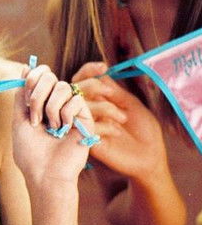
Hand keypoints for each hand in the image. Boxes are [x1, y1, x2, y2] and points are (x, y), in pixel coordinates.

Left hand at [12, 63, 91, 186]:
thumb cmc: (30, 152)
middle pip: (50, 76)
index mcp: (40, 101)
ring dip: (50, 107)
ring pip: (63, 86)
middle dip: (38, 95)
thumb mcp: (19, 119)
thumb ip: (21, 94)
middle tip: (34, 117)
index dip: (32, 79)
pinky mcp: (85, 118)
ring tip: (50, 128)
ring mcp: (71, 109)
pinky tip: (63, 130)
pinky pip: (76, 100)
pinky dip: (65, 114)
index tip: (25, 98)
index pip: (40, 74)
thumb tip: (25, 68)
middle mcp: (56, 102)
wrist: (45, 174)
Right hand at [72, 62, 167, 180]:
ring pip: (79, 105)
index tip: (103, 67)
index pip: (82, 78)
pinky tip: (116, 132)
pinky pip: (85, 126)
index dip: (88, 70)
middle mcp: (88, 108)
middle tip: (111, 94)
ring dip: (103, 107)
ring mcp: (85, 123)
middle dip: (92, 86)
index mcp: (98, 98)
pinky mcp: (85, 140)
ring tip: (122, 118)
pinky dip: (103, 125)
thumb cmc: (143, 129)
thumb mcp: (130, 104)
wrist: (150, 157)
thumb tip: (99, 74)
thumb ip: (113, 90)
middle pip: (74, 88)